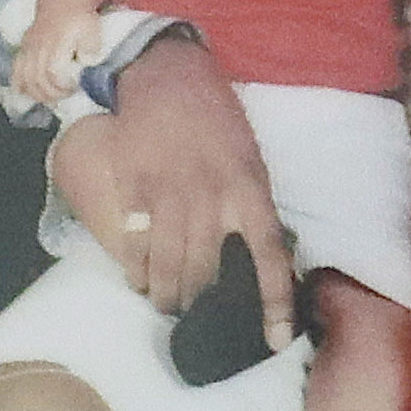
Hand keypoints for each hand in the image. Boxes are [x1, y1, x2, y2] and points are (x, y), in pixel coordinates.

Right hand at [8, 5, 102, 113]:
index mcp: (57, 45)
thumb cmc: (80, 18)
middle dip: (51, 93)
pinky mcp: (24, 47)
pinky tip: (23, 92)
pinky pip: (15, 68)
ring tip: (48, 97)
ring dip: (36, 93)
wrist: (63, 0)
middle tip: (64, 95)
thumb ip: (91, 48)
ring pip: (25, 77)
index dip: (61, 86)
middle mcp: (40, 48)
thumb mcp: (93, 30)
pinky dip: (18, 83)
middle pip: (38, 79)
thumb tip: (86, 61)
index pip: (53, 73)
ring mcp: (30, 48)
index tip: (73, 88)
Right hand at [72, 34, 296, 343]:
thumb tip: (258, 260)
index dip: (275, 302)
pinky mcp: (135, 184)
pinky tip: (137, 278)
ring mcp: (170, 190)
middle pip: (208, 271)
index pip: (270, 256)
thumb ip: (252, 206)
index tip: (275, 339)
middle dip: (200, 304)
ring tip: (165, 305)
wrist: (167, 72)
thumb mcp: (250, 158)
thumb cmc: (216, 118)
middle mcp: (212, 194)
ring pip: (168, 264)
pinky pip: (135, 241)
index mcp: (250, 187)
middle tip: (194, 316)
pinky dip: (136, 267)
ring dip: (166, 294)